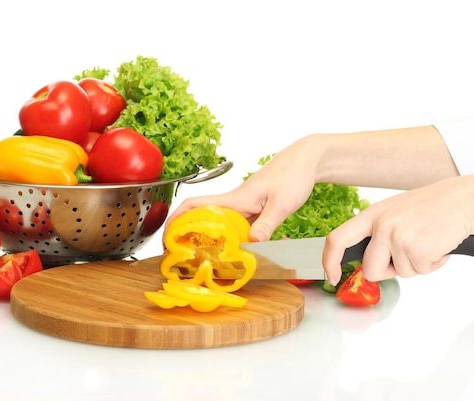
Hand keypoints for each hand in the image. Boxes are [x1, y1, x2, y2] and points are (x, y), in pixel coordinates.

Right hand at [167, 137, 319, 241]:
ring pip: (218, 222)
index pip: (195, 204)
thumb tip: (252, 244)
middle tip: (181, 255)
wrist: (307, 160)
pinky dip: (230, 237)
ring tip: (202, 257)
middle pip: (201, 216)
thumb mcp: (282, 204)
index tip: (166, 236)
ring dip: (207, 237)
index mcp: (235, 198)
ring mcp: (244, 205)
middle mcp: (235, 201)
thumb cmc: (293, 174)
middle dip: (187, 233)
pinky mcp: (254, 208)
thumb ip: (266, 225)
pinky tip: (234, 249)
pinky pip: (235, 225)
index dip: (176, 218)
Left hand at [322, 175, 473, 283]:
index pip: (336, 239)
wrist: (464, 200)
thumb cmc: (432, 208)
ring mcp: (397, 237)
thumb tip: (365, 262)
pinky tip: (438, 245)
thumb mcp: (394, 214)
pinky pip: (420, 272)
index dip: (329, 261)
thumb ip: (376, 234)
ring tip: (427, 243)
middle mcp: (381, 225)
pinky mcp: (416, 249)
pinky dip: (432, 265)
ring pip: (398, 274)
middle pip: (370, 269)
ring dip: (415, 266)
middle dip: (389, 272)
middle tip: (408, 255)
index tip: (331, 275)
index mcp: (371, 215)